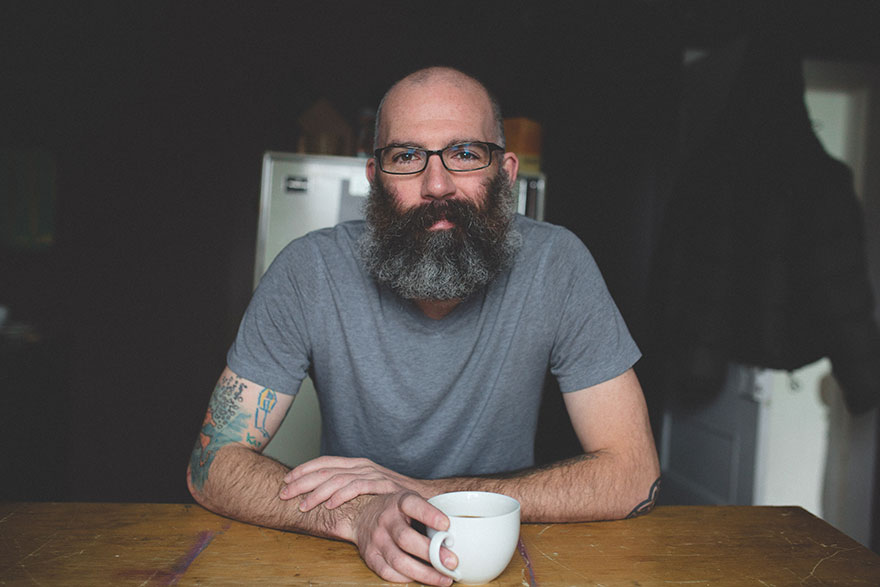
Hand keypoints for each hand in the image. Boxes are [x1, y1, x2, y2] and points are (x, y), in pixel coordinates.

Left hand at [280, 456, 427, 510]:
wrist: (424, 497)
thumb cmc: (393, 496)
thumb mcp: (368, 487)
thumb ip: (348, 487)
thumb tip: (322, 495)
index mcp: (356, 463)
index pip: (324, 462)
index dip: (303, 470)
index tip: (286, 480)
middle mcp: (362, 465)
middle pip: (325, 469)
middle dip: (302, 482)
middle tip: (284, 493)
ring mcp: (372, 473)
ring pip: (337, 478)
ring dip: (317, 492)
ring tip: (303, 505)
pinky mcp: (383, 484)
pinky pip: (357, 487)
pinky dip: (341, 495)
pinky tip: (329, 504)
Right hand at [349, 491, 456, 585]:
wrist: (362, 514)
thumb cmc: (397, 510)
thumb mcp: (412, 500)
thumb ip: (431, 512)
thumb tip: (462, 529)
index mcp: (399, 501)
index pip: (413, 505)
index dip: (429, 515)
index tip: (446, 526)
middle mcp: (386, 520)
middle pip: (406, 538)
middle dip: (431, 553)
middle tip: (452, 562)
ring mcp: (376, 539)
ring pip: (398, 560)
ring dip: (424, 573)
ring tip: (444, 578)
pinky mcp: (370, 556)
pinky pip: (388, 572)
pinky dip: (407, 578)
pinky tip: (423, 579)